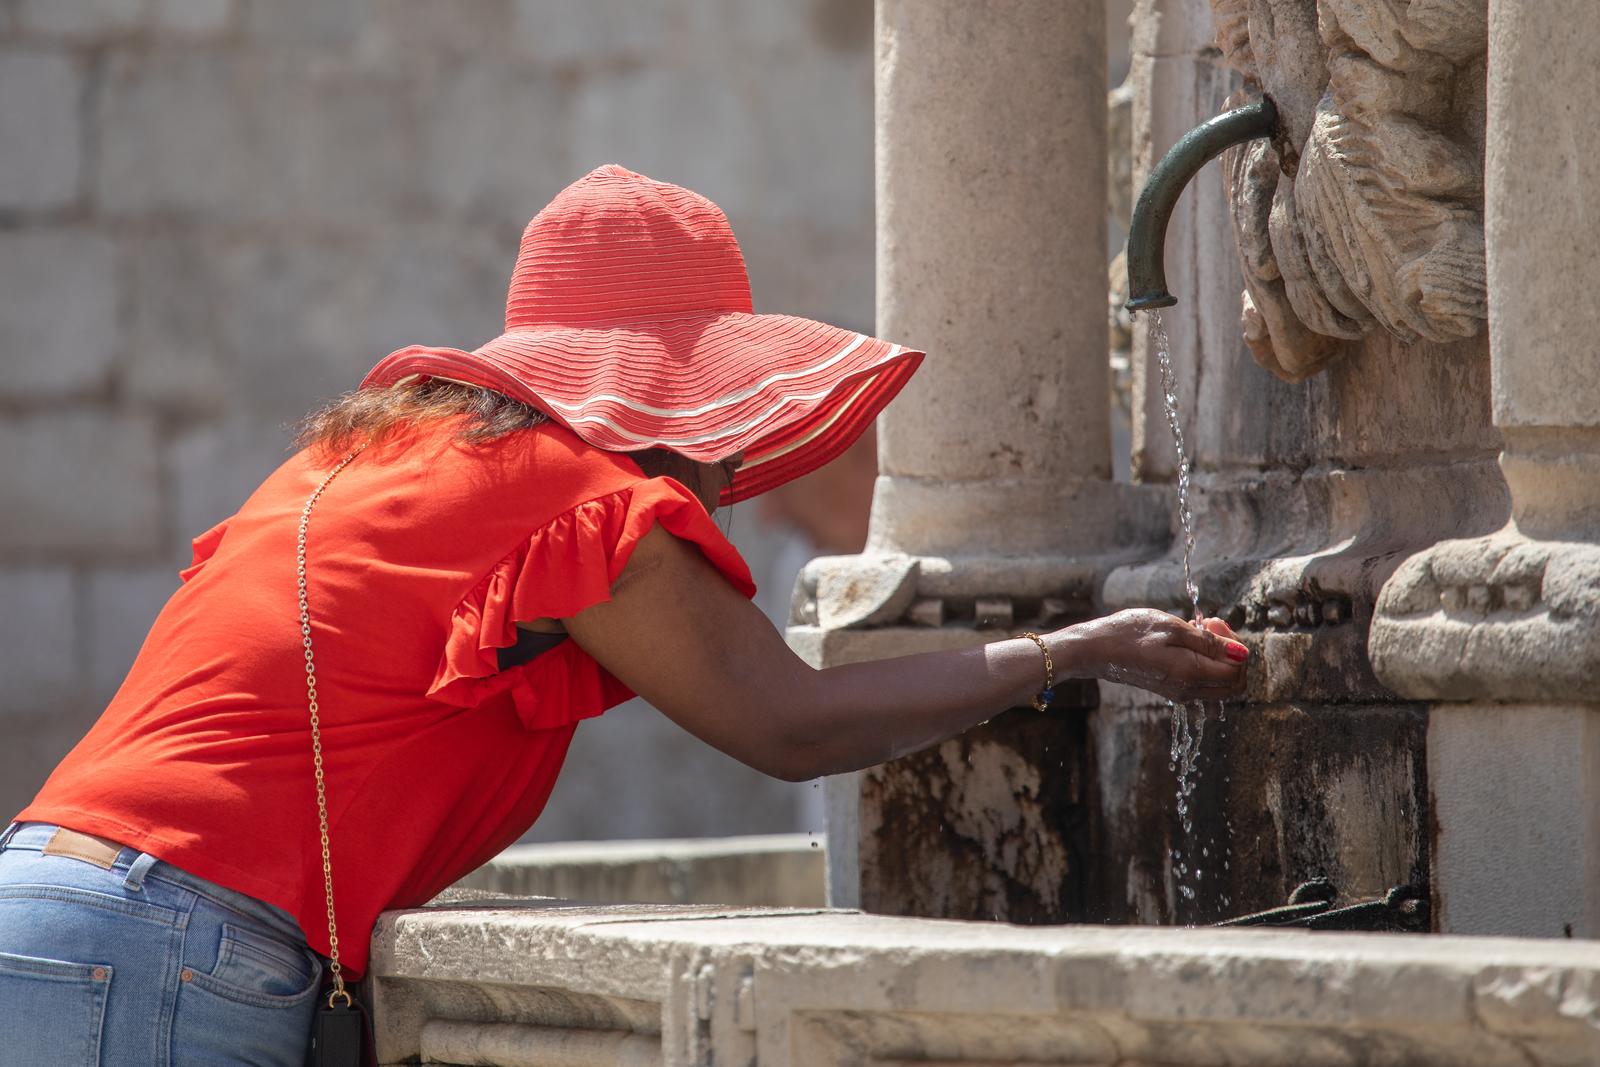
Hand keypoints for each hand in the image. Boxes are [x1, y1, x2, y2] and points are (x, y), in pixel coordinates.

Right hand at [1067, 608, 1247, 701]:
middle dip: (1232, 654)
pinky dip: (1205, 663)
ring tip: (1197, 631)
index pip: (1238, 670)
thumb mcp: (1172, 627)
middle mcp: (1189, 690)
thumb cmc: (1129, 634)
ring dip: (1219, 657)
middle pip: (1233, 683)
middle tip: (1211, 626)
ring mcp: (1180, 692)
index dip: (1235, 645)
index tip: (1213, 622)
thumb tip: (1242, 654)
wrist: (1094, 650)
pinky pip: (1202, 683)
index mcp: (1192, 675)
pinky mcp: (1171, 689)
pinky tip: (1186, 643)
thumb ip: (1210, 642)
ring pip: (1220, 684)